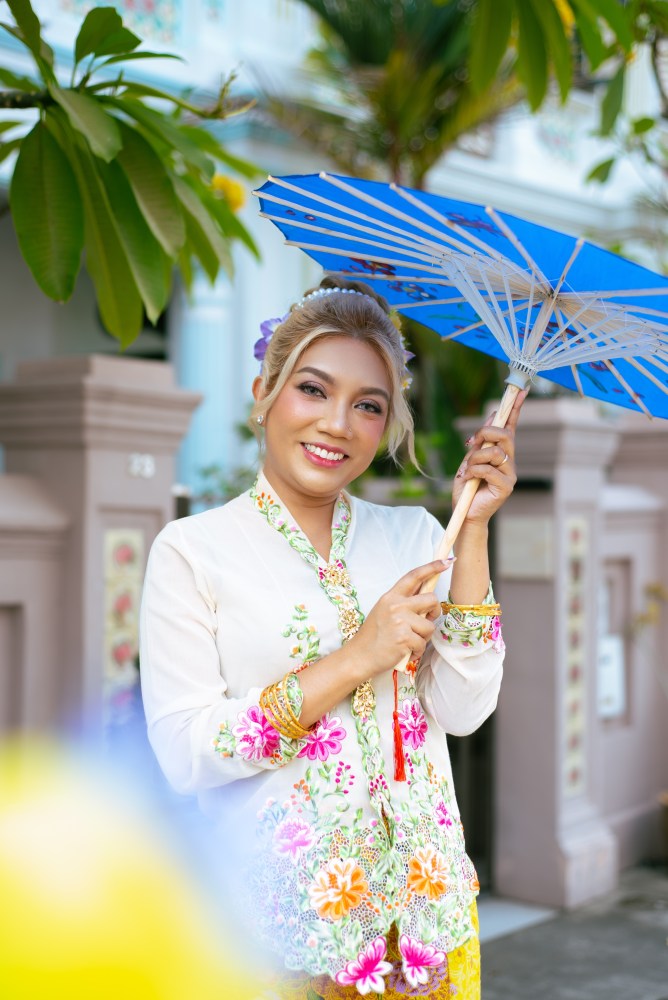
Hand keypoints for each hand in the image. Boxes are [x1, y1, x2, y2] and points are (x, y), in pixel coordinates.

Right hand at [347, 559, 452, 678]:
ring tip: (408, 642)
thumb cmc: (374, 636)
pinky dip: (416, 651)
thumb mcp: (384, 611)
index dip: (431, 567)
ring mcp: (400, 621)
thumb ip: (403, 602)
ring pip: (430, 626)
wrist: (360, 656)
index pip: (413, 576)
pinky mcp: (404, 638)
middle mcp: (395, 605)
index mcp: (390, 596)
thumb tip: (425, 596)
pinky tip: (405, 652)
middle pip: (431, 599)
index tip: (446, 562)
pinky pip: (423, 644)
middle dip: (434, 611)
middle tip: (426, 621)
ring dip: (423, 637)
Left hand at [452, 389, 526, 525]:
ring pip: (495, 452)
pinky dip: (474, 471)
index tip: (520, 390)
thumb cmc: (467, 487)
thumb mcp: (469, 459)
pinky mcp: (506, 487)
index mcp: (501, 453)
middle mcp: (509, 462)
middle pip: (505, 436)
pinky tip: (469, 479)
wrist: (464, 513)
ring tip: (467, 470)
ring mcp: (510, 474)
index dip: (515, 409)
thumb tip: (492, 417)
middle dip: (486, 433)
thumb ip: (479, 442)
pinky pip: (489, 469)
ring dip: (476, 457)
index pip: (510, 427)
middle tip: (471, 442)